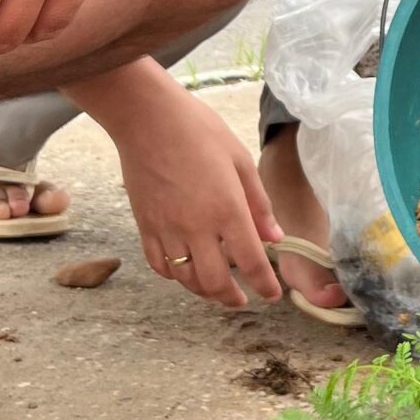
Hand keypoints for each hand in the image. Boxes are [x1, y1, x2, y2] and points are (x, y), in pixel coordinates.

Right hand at [105, 65, 283, 307]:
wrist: (147, 119)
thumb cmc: (199, 130)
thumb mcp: (240, 160)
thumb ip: (259, 204)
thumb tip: (275, 237)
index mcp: (227, 210)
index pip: (251, 262)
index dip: (265, 285)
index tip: (272, 295)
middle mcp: (196, 227)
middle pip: (215, 282)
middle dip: (231, 298)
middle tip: (242, 300)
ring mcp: (166, 229)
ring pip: (186, 279)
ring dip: (204, 291)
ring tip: (216, 290)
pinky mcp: (144, 226)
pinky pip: (159, 265)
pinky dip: (174, 276)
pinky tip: (184, 271)